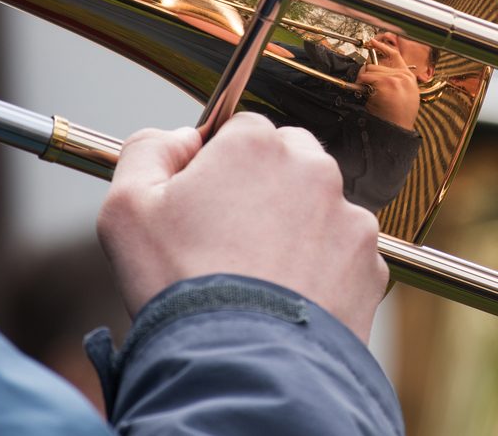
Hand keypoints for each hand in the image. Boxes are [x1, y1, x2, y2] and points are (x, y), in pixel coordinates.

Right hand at [96, 113, 387, 342]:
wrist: (242, 366)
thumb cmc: (182, 287)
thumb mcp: (126, 209)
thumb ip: (148, 151)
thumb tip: (179, 139)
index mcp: (256, 145)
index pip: (242, 131)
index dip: (219, 167)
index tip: (207, 205)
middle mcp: (313, 169)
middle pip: (290, 161)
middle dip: (266, 189)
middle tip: (234, 240)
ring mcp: (349, 217)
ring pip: (321, 208)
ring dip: (298, 228)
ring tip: (262, 276)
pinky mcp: (371, 263)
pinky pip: (344, 255)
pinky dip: (325, 270)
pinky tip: (291, 296)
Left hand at [357, 35, 421, 129]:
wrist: (398, 131)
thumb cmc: (398, 118)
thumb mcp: (405, 96)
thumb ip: (396, 81)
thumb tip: (378, 73)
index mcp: (408, 77)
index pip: (395, 55)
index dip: (382, 47)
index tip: (372, 42)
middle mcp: (404, 76)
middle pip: (375, 65)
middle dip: (368, 76)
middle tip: (369, 90)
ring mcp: (396, 78)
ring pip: (369, 71)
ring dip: (365, 82)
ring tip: (372, 97)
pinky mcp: (387, 83)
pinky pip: (366, 78)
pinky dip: (362, 87)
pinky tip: (371, 98)